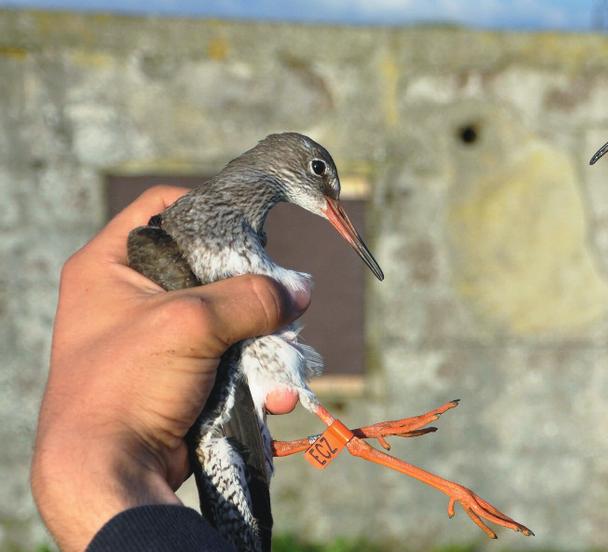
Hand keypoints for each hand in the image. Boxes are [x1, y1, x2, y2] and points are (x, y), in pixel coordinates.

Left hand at [32, 186, 307, 549]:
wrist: (110, 473)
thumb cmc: (127, 386)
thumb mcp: (190, 324)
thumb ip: (250, 298)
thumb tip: (299, 292)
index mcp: (109, 266)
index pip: (160, 208)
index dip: (206, 207)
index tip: (249, 226)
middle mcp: (129, 296)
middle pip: (208, 267)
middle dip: (252, 291)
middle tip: (280, 302)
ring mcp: (156, 340)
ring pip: (228, 319)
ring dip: (263, 341)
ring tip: (283, 362)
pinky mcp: (180, 377)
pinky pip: (230, 360)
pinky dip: (255, 374)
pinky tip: (273, 395)